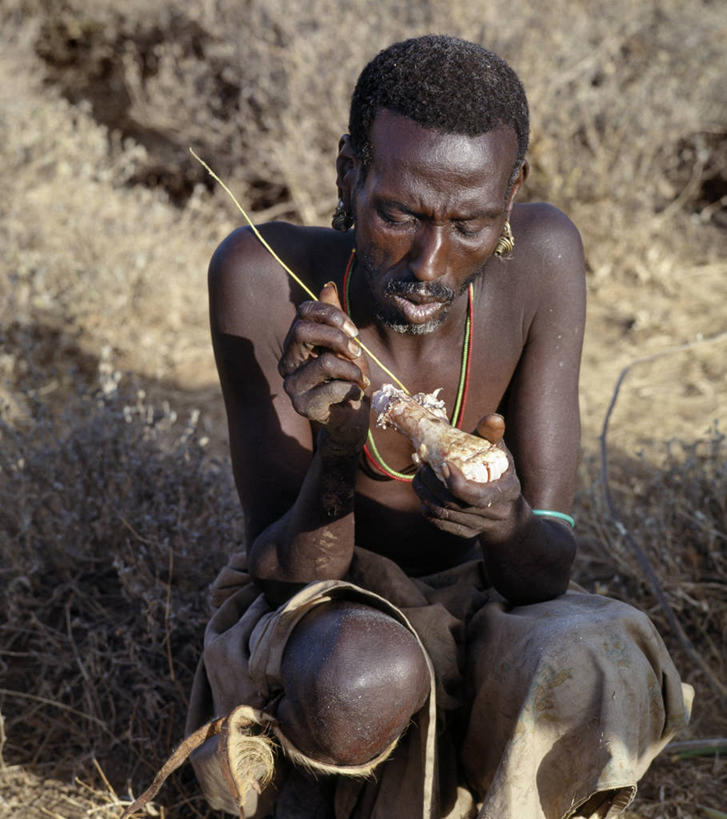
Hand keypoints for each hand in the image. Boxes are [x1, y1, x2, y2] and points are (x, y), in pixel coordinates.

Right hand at [279, 282, 370, 451]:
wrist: (352, 419)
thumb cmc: (348, 380)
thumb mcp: (346, 345)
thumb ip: (335, 319)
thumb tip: (326, 286)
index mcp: (295, 345)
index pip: (303, 312)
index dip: (331, 314)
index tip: (352, 331)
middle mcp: (287, 364)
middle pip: (302, 331)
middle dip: (338, 338)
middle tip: (357, 352)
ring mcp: (292, 386)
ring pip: (324, 361)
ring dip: (353, 370)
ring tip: (361, 379)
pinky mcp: (303, 406)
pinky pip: (333, 387)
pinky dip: (353, 388)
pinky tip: (355, 396)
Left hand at [412, 414, 521, 539]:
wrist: (508, 512)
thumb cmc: (501, 474)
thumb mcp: (501, 454)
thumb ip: (493, 436)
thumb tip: (493, 418)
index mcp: (504, 493)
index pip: (475, 496)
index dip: (455, 482)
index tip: (443, 463)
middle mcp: (492, 515)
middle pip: (453, 504)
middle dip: (432, 483)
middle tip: (421, 464)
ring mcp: (477, 526)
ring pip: (442, 514)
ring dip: (424, 493)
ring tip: (418, 474)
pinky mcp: (465, 533)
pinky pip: (440, 523)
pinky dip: (426, 507)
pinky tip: (423, 491)